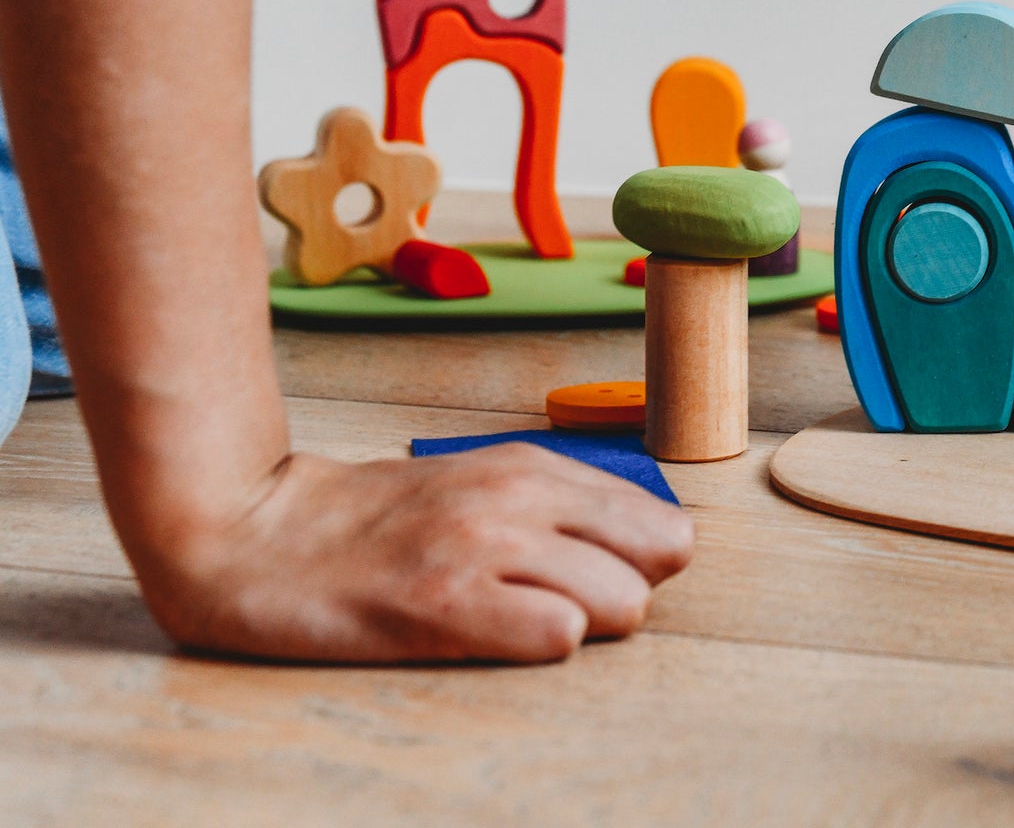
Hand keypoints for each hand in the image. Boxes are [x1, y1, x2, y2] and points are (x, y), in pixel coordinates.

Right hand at [137, 445, 694, 662]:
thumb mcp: (476, 484)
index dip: (640, 565)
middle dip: (628, 596)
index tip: (594, 581)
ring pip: (624, 601)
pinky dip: (541, 648)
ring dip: (588, 627)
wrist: (249, 530)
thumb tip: (644, 549)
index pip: (661, 522)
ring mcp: (484, 548)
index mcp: (533, 468)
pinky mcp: (444, 604)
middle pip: (660, 560)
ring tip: (518, 624)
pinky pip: (558, 635)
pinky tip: (492, 639)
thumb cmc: (370, 521)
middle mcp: (521, 499)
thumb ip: (553, 508)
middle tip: (560, 608)